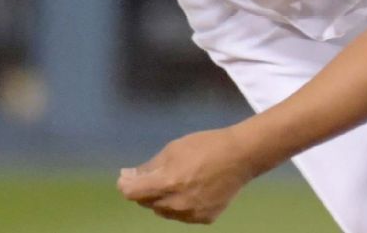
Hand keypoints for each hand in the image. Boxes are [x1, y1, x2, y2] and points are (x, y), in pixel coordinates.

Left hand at [116, 128, 259, 223]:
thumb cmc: (205, 146)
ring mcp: (191, 215)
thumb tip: (128, 176)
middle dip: (146, 190)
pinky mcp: (204, 219)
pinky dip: (181, 205)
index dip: (126, 184)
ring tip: (180, 181)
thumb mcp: (173, 148)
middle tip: (159, 174)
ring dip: (163, 199)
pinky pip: (182, 215)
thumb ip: (149, 166)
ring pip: (164, 211)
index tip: (128, 177)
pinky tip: (194, 190)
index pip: (132, 193)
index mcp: (167, 183)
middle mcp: (176, 204)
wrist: (240, 157)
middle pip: (147, 203)